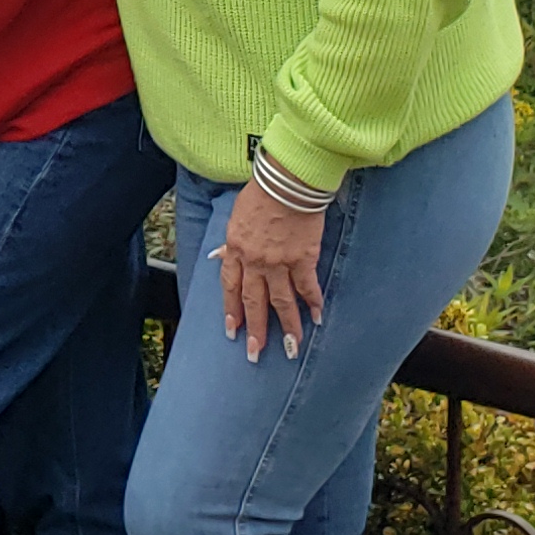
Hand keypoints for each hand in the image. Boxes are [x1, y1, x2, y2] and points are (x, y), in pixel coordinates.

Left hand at [214, 181, 329, 363]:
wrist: (287, 181)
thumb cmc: (261, 194)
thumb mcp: (235, 217)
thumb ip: (229, 242)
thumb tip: (217, 257)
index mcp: (235, 250)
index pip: (230, 287)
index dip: (231, 311)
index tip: (232, 331)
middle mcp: (255, 261)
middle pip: (253, 302)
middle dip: (255, 330)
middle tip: (255, 354)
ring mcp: (279, 262)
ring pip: (282, 302)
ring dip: (288, 328)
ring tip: (292, 348)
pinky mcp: (303, 258)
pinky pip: (307, 287)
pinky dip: (313, 303)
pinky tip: (317, 318)